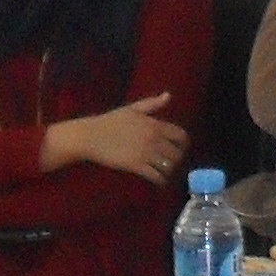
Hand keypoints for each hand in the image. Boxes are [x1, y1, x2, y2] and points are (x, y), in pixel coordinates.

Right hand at [62, 93, 187, 184]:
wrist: (92, 135)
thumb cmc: (112, 121)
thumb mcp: (133, 108)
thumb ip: (153, 103)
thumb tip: (169, 95)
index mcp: (155, 125)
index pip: (181, 136)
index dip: (184, 144)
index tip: (180, 148)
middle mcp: (153, 139)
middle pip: (177, 154)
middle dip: (177, 159)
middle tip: (171, 161)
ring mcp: (145, 153)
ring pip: (168, 166)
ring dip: (169, 170)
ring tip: (165, 171)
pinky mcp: (136, 166)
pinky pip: (156, 176)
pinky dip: (160, 180)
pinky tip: (158, 180)